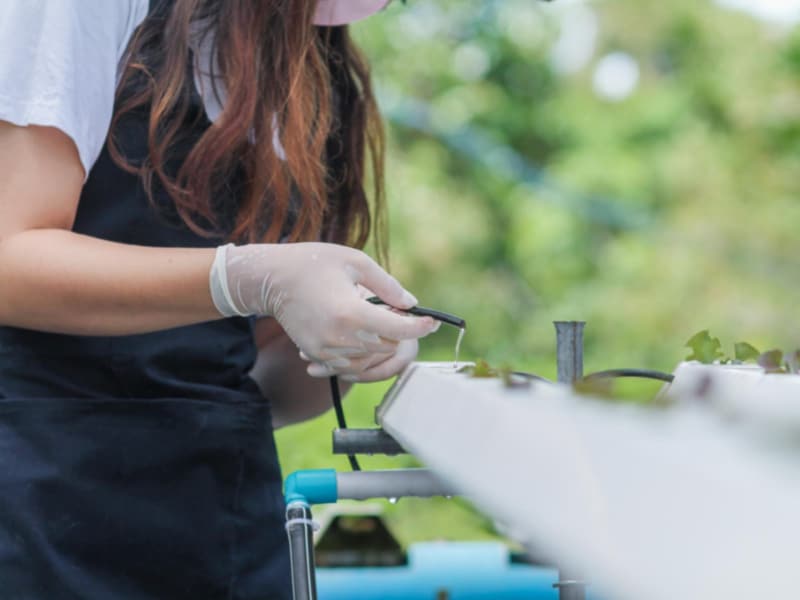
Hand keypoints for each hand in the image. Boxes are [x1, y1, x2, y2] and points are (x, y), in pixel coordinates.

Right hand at [209, 242, 437, 376]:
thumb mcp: (355, 261)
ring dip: (381, 340)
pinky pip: (352, 363)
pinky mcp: (317, 355)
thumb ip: (387, 284)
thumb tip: (411, 303)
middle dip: (399, 329)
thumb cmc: (313, 263)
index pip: (398, 329)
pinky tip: (360, 330)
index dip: (421, 327)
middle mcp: (339, 338)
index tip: (433, 321)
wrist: (271, 279)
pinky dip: (363, 351)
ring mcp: (326, 350)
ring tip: (375, 314)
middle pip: (387, 345)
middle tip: (396, 307)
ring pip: (371, 357)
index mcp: (351, 313)